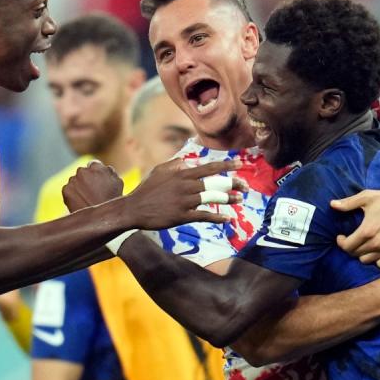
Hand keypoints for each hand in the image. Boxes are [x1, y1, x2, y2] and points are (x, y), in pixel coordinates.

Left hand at [62, 161, 124, 211]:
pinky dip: (72, 195)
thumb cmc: (113, 200)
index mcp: (96, 166)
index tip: (97, 182)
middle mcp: (82, 170)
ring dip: (79, 187)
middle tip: (93, 193)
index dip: (96, 174)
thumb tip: (104, 167)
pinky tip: (81, 203)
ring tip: (87, 200)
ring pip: (74, 181)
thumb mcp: (118, 182)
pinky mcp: (66, 190)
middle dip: (86, 180)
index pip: (93, 165)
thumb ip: (109, 171)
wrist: (101, 218)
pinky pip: (68, 190)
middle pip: (82, 173)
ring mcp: (73, 180)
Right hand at [122, 158, 244, 229]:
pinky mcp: (182, 216)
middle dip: (233, 183)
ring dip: (229, 199)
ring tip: (240, 200)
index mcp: (182, 173)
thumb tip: (190, 161)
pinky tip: (227, 218)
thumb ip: (177, 164)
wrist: (133, 208)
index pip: (209, 167)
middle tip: (245, 186)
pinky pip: (204, 216)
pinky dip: (217, 217)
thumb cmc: (147, 189)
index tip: (240, 164)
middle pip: (215, 182)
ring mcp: (184, 201)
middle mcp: (186, 185)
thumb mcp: (160, 170)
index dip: (226, 165)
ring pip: (212, 198)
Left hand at [332, 186, 379, 267]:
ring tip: (363, 245)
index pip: (346, 246)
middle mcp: (377, 242)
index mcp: (367, 231)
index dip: (341, 242)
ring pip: (366, 260)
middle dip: (350, 247)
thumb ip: (347, 203)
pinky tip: (375, 251)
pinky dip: (376, 260)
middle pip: (355, 254)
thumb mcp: (366, 197)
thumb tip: (332, 204)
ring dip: (361, 254)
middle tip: (352, 239)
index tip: (341, 237)